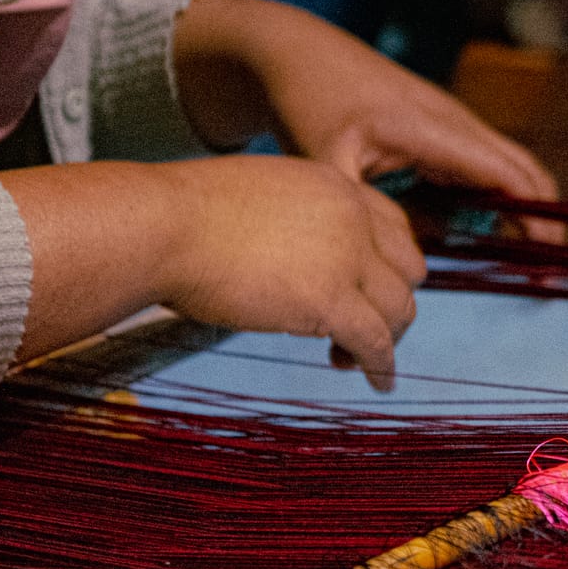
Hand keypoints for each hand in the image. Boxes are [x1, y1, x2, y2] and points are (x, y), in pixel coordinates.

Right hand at [0, 156, 424, 389]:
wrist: (160, 226)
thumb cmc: (180, 216)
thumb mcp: (254, 198)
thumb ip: (288, 221)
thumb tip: (288, 256)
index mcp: (333, 186)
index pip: (392, 225)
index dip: (388, 263)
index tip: (370, 290)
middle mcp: (351, 216)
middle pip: (407, 268)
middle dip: (391, 301)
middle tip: (361, 327)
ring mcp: (347, 257)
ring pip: (399, 309)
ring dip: (385, 339)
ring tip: (349, 359)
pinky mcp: (331, 300)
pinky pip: (377, 343)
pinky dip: (382, 367)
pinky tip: (378, 382)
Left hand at [172, 0, 561, 239]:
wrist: (296, 51)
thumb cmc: (306, 99)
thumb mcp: (323, 161)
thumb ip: (361, 213)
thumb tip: (396, 264)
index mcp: (432, 128)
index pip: (506, 172)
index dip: (536, 213)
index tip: (549, 254)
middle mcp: (453, 121)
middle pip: (522, 168)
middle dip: (543, 215)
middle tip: (546, 267)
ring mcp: (450, 121)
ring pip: (506, 166)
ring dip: (522, 207)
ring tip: (526, 258)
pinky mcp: (440, 128)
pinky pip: (481, 165)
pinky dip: (495, 197)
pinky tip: (484, 233)